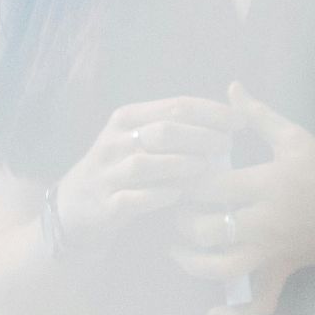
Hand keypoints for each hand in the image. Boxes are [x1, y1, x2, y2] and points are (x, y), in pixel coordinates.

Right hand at [54, 97, 239, 254]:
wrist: (74, 209)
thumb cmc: (122, 169)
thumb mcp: (140, 138)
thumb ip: (176, 124)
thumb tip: (232, 113)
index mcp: (127, 118)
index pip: (176, 105)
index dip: (212, 111)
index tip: (240, 121)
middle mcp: (114, 142)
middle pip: (165, 131)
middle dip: (202, 136)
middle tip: (227, 145)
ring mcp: (106, 175)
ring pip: (146, 164)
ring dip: (182, 165)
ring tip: (208, 168)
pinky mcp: (104, 206)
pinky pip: (133, 199)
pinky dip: (158, 195)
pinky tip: (179, 194)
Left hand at [170, 82, 314, 314]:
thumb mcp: (296, 137)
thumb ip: (258, 115)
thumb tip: (231, 88)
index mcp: (269, 181)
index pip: (209, 185)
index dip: (183, 182)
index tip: (175, 175)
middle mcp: (269, 218)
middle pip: (205, 228)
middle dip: (180, 221)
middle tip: (174, 210)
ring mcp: (276, 248)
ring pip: (220, 268)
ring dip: (192, 263)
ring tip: (179, 250)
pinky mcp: (285, 268)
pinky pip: (258, 302)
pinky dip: (234, 314)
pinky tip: (213, 312)